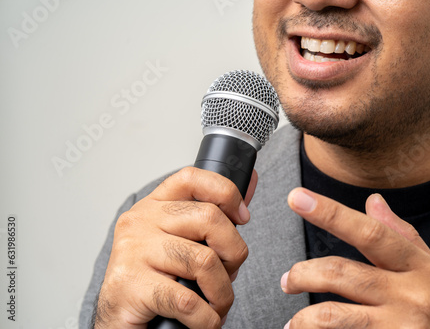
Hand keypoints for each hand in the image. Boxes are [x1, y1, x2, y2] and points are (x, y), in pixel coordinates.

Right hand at [94, 167, 257, 328]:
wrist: (118, 321)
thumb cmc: (154, 280)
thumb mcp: (183, 241)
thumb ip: (214, 217)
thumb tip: (249, 184)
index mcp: (154, 206)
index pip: (192, 178)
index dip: (225, 192)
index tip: (242, 216)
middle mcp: (141, 221)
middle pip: (209, 218)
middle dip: (234, 253)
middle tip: (229, 274)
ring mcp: (133, 251)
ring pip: (204, 261)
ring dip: (222, 293)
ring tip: (216, 305)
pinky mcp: (130, 285)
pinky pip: (187, 300)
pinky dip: (207, 319)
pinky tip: (204, 321)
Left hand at [281, 188, 429, 328]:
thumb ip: (400, 236)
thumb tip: (372, 202)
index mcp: (420, 267)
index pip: (369, 233)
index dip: (329, 213)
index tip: (296, 197)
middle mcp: (411, 296)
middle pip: (340, 273)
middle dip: (303, 274)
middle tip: (288, 280)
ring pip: (332, 317)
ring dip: (302, 319)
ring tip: (293, 322)